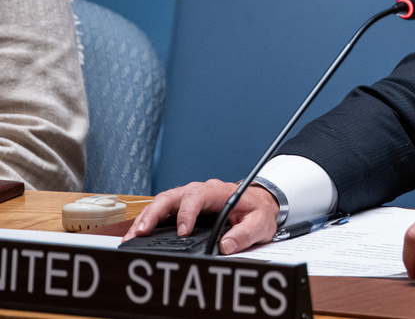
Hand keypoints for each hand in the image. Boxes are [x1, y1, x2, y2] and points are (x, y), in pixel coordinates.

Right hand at [121, 179, 279, 254]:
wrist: (258, 203)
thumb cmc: (257, 210)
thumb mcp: (259, 222)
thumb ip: (245, 233)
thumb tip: (227, 245)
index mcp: (218, 191)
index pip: (197, 196)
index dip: (187, 212)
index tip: (183, 231)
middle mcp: (199, 191)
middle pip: (171, 196)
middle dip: (154, 213)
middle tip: (141, 232)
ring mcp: (189, 198)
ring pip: (162, 202)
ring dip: (146, 218)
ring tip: (133, 236)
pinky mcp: (183, 208)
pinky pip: (163, 211)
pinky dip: (149, 221)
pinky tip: (138, 235)